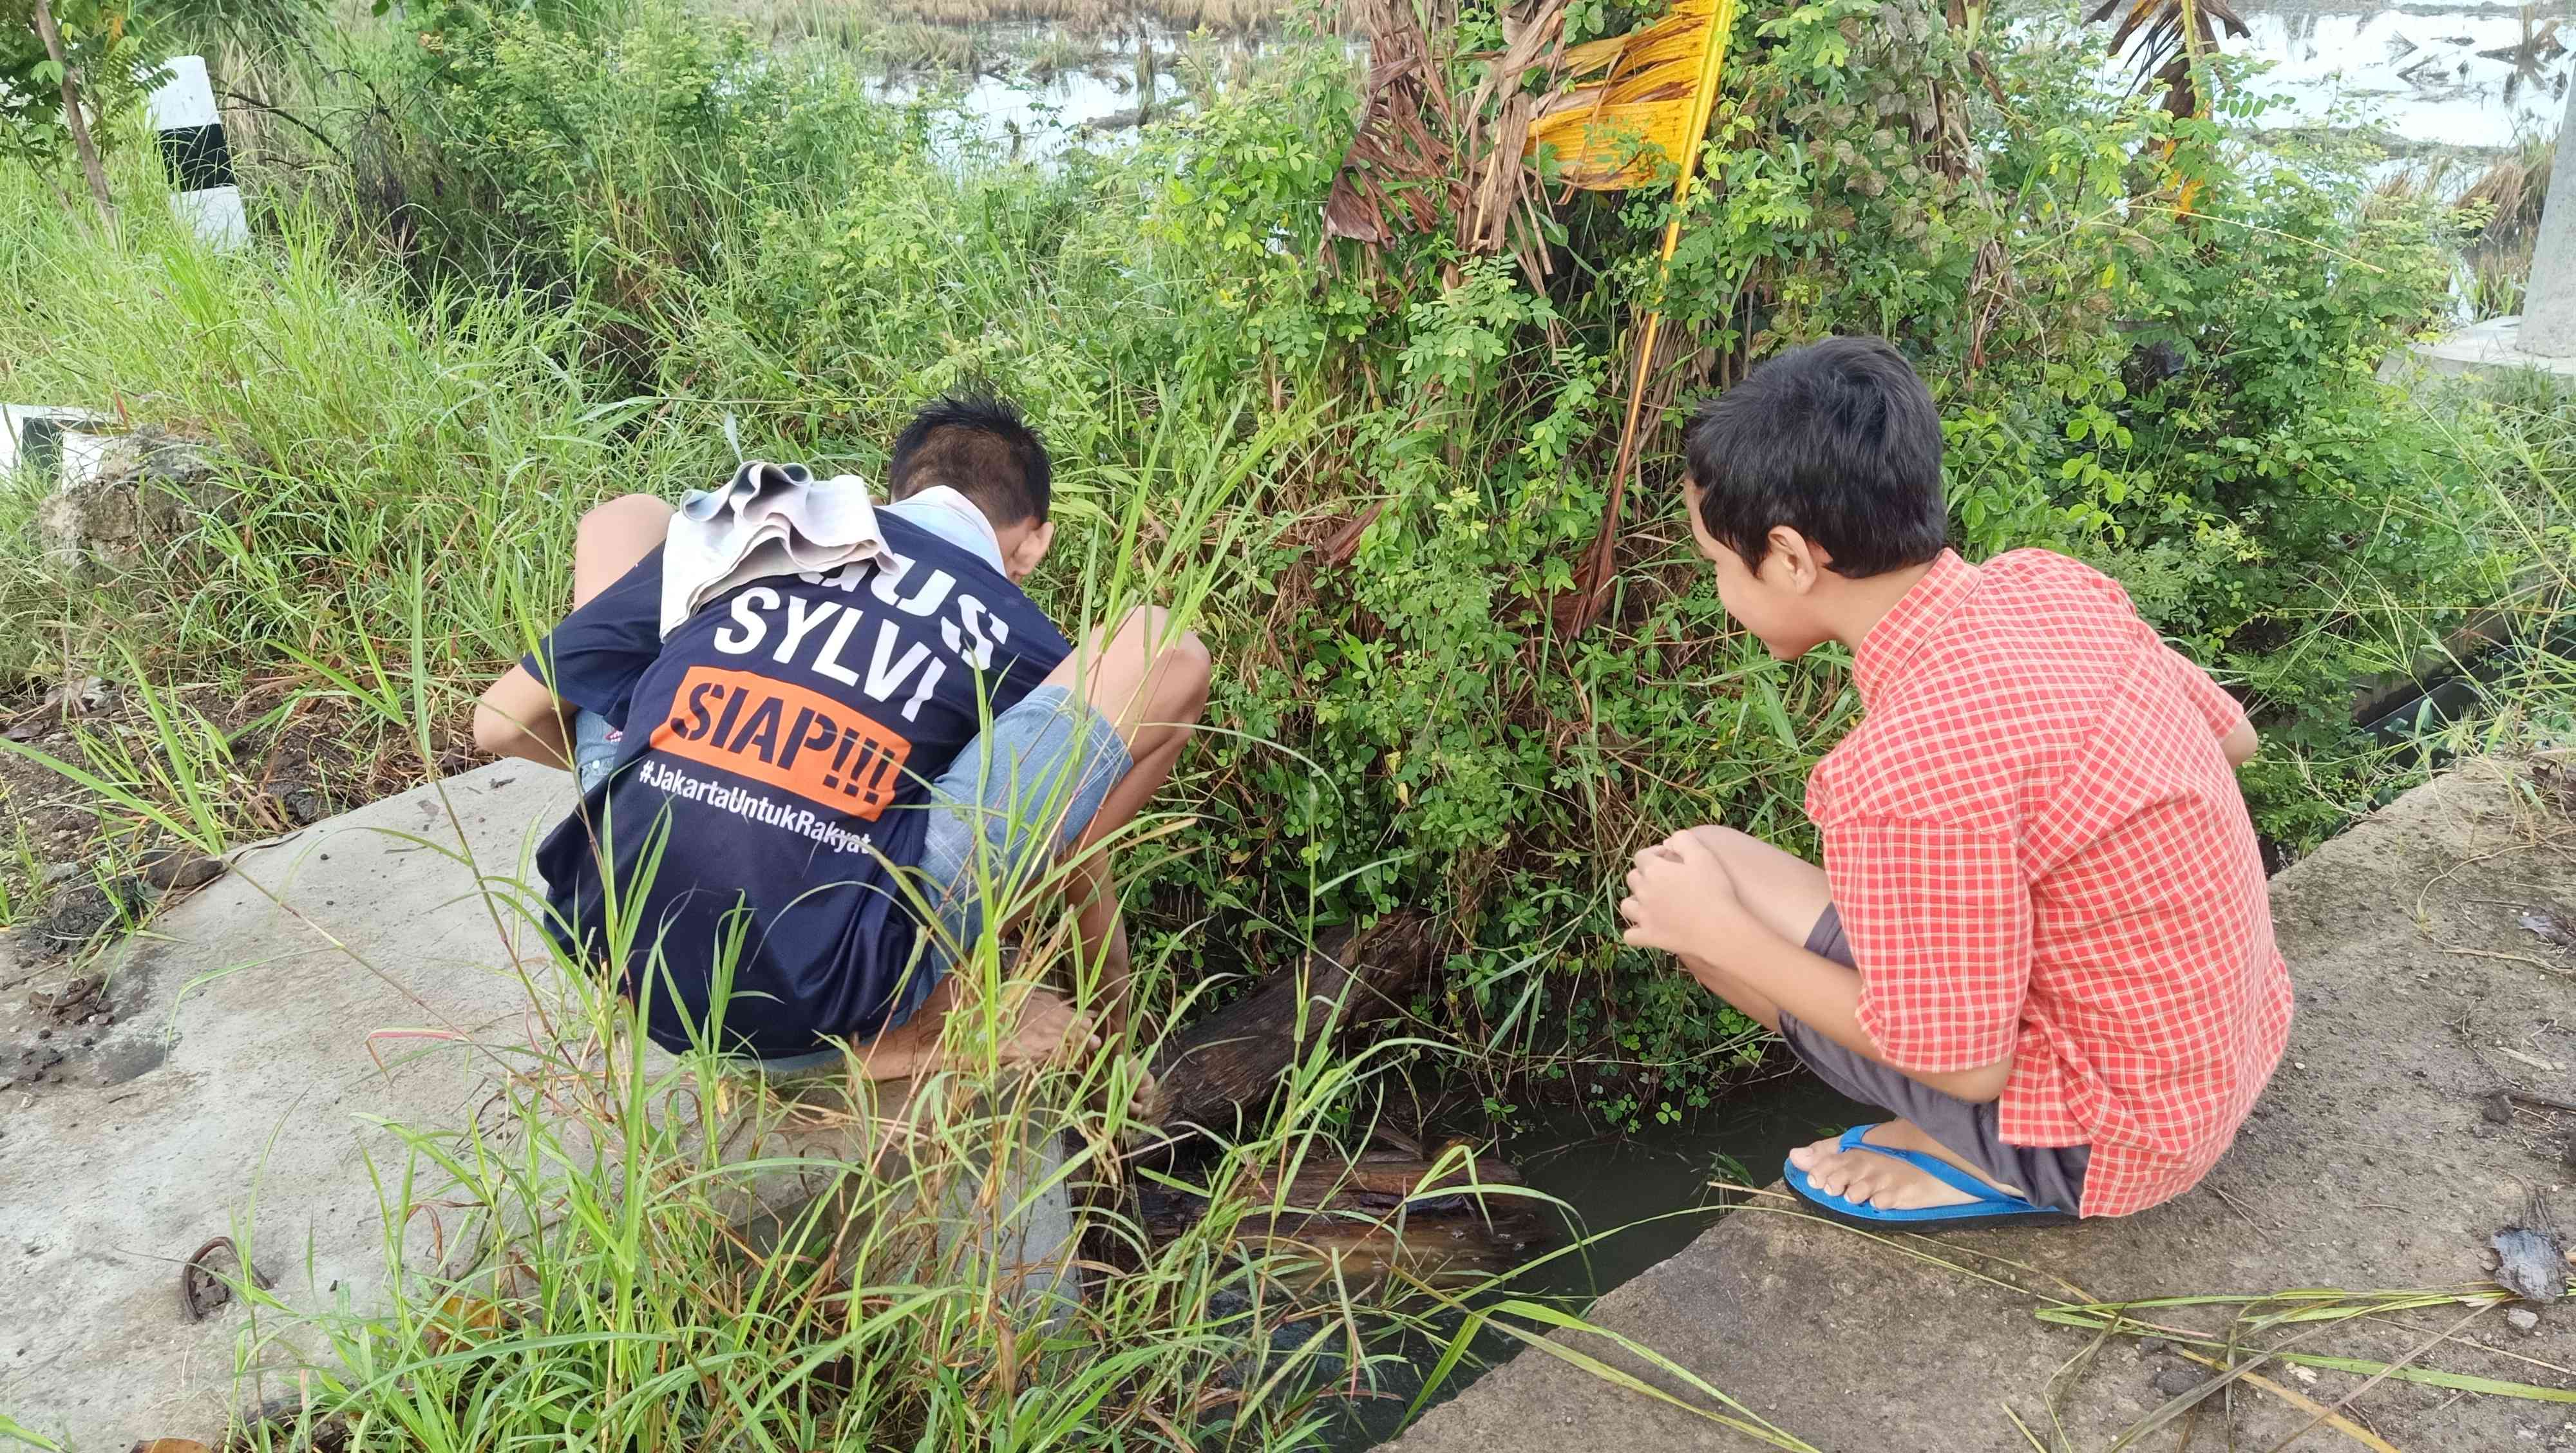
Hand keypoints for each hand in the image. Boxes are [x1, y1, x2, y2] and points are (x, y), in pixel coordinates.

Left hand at [1619, 830, 1748, 961]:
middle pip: (1633, 878)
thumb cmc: (1714, 891)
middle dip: (1644, 875)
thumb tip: (1668, 841)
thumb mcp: (1703, 856)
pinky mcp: (1649, 937)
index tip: (1668, 858)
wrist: (1719, 929)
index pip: (1641, 856)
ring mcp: (1644, 916)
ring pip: (1626, 905)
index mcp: (1655, 871)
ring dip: (1635, 901)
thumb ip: (1684, 841)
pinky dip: (1634, 932)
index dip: (1654, 854)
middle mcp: (1644, 892)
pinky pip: (1630, 936)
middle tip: (1663, 879)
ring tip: (1651, 903)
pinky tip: (1645, 929)